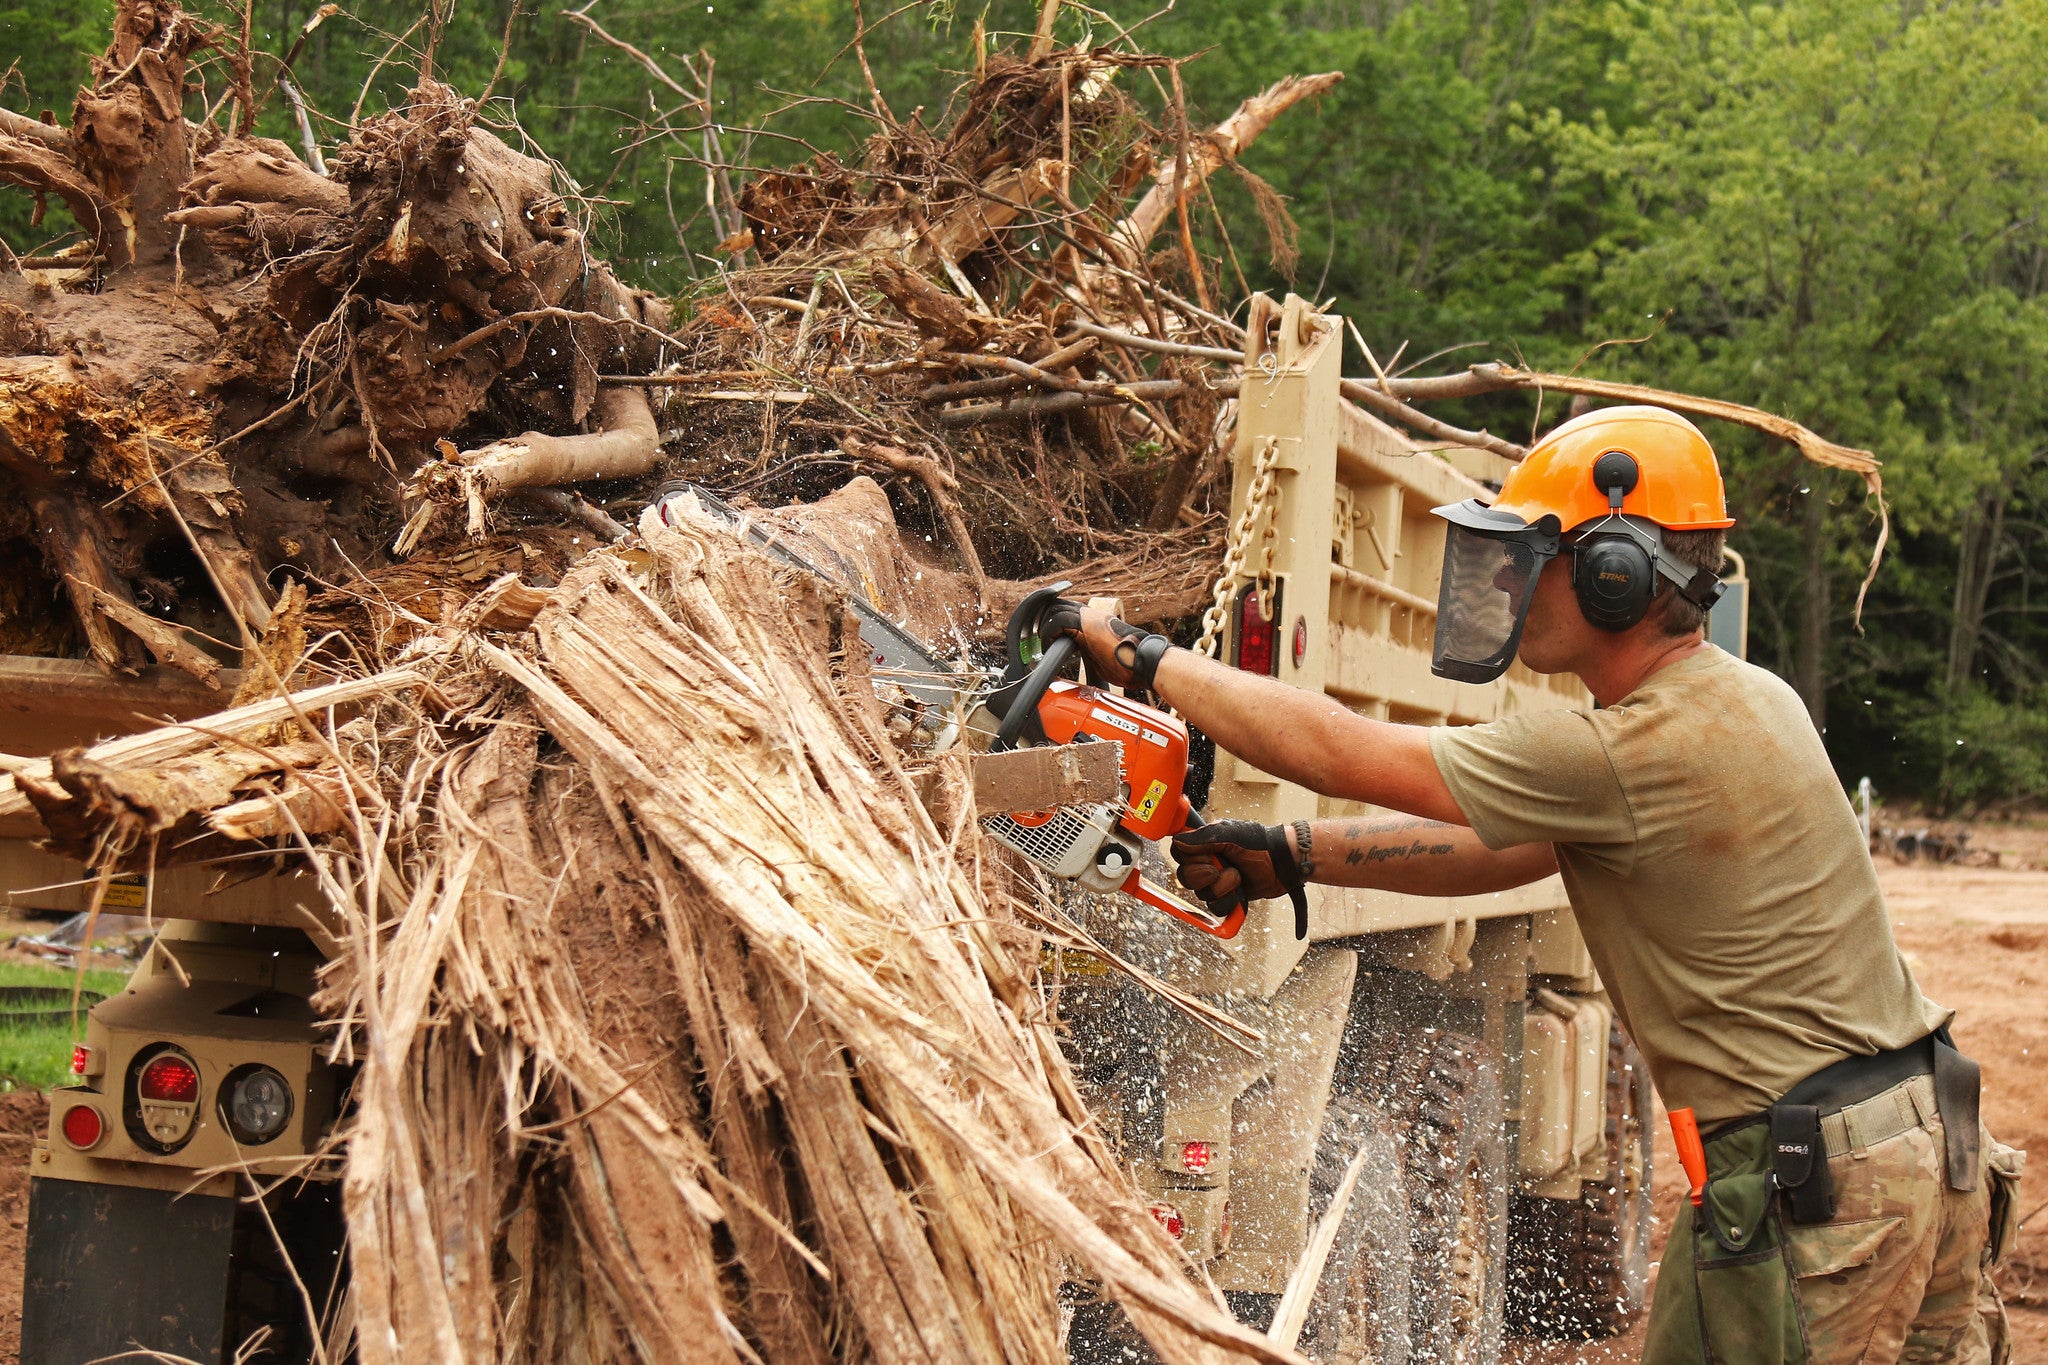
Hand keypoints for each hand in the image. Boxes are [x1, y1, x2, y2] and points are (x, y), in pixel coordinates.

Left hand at [1042, 603, 1158, 689]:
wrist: (1144, 661)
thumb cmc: (1130, 665)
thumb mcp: (1103, 660)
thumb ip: (1090, 659)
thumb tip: (1084, 679)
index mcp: (1095, 621)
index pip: (1066, 611)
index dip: (1053, 623)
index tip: (1047, 640)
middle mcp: (1091, 615)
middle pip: (1057, 605)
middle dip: (1044, 621)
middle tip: (1042, 642)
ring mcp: (1089, 617)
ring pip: (1054, 609)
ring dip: (1045, 627)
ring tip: (1045, 646)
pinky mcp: (1086, 625)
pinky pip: (1057, 621)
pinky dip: (1049, 634)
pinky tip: (1051, 649)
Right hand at [1168, 820, 1302, 910]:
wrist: (1284, 863)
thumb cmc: (1260, 844)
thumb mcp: (1230, 835)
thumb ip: (1202, 838)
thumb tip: (1178, 840)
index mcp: (1205, 844)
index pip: (1179, 854)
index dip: (1191, 860)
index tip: (1208, 856)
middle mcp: (1208, 863)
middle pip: (1186, 878)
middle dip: (1206, 876)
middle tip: (1225, 868)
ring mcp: (1217, 881)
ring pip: (1201, 895)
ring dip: (1222, 888)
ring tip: (1239, 878)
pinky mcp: (1228, 897)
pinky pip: (1216, 909)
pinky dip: (1228, 903)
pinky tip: (1239, 893)